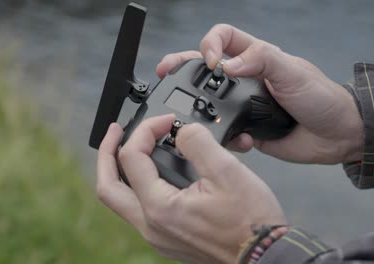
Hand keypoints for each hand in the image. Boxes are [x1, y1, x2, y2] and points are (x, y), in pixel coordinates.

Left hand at [96, 114, 285, 262]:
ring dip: (121, 171)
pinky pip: (140, 210)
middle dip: (107, 154)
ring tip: (133, 149)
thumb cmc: (251, 222)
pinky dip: (139, 185)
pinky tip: (157, 172)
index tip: (167, 121)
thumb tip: (182, 131)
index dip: (146, 129)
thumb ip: (198, 142)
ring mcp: (158, 235)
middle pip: (108, 188)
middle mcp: (151, 226)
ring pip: (122, 201)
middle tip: (116, 132)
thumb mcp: (227, 172)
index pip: (132, 158)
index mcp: (160, 208)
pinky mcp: (168, 238)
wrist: (265, 257)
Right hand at [156, 24, 363, 163]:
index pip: (224, 37)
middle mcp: (246, 79)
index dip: (210, 43)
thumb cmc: (322, 97)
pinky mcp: (247, 129)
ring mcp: (244, 105)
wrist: (337, 135)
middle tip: (166, 71)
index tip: (210, 61)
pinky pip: (225, 131)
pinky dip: (226, 136)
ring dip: (200, 106)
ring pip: (210, 101)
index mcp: (256, 58)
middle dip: (183, 67)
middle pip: (205, 68)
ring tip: (192, 112)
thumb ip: (262, 61)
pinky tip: (239, 140)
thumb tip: (228, 65)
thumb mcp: (293, 72)